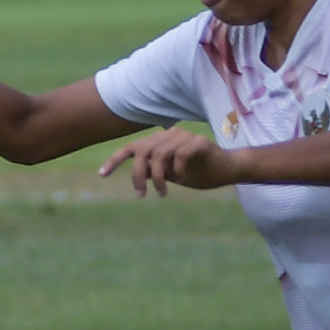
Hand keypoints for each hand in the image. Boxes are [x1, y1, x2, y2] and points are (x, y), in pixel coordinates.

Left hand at [100, 129, 233, 195]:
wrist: (227, 170)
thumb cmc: (198, 172)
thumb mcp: (170, 175)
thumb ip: (153, 171)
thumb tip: (137, 173)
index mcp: (160, 142)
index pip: (132, 148)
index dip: (115, 160)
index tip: (102, 175)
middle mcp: (169, 134)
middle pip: (142, 151)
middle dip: (137, 175)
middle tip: (141, 195)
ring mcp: (184, 136)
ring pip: (159, 155)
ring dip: (158, 178)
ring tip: (162, 194)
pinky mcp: (199, 141)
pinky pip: (180, 155)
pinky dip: (178, 170)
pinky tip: (182, 179)